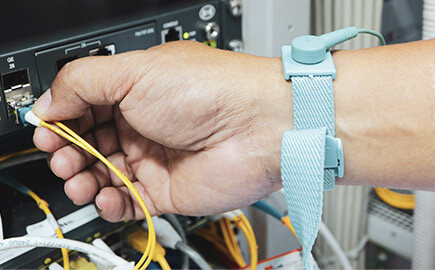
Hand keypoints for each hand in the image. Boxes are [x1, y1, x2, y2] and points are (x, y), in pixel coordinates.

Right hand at [33, 41, 292, 221]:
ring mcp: (156, 158)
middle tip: (62, 156)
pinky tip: (105, 196)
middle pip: (90, 144)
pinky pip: (128, 202)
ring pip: (104, 175)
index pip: (85, 107)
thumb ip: (82, 82)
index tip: (48, 129)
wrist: (260, 126)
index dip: (63, 119)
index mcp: (137, 90)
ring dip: (83, 179)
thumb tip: (50, 102)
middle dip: (69, 152)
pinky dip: (110, 204)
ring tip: (79, 179)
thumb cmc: (213, 91)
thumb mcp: (134, 70)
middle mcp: (145, 124)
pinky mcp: (168, 190)